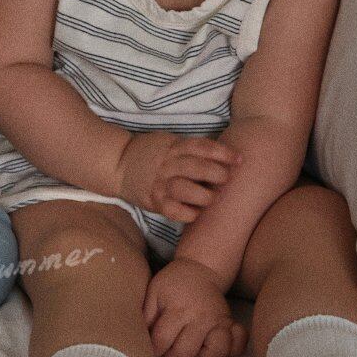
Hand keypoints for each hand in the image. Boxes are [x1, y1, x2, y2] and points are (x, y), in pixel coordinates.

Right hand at [117, 131, 240, 222]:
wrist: (117, 165)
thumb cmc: (150, 154)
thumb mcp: (168, 143)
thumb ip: (189, 149)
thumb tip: (224, 156)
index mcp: (172, 148)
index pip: (200, 147)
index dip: (222, 153)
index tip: (239, 159)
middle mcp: (166, 165)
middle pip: (194, 167)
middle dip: (215, 173)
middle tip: (227, 179)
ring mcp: (158, 183)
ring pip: (183, 189)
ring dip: (202, 195)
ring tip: (212, 199)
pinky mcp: (152, 201)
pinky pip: (171, 210)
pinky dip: (186, 214)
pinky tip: (196, 214)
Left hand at [143, 257, 247, 356]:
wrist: (199, 270)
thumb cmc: (172, 283)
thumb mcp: (153, 293)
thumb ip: (146, 316)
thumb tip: (141, 340)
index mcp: (178, 309)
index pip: (162, 342)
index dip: (153, 350)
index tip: (153, 348)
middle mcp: (201, 317)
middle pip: (185, 354)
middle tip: (169, 348)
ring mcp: (220, 321)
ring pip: (215, 355)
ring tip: (192, 345)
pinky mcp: (231, 323)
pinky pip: (238, 346)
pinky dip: (229, 350)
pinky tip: (214, 343)